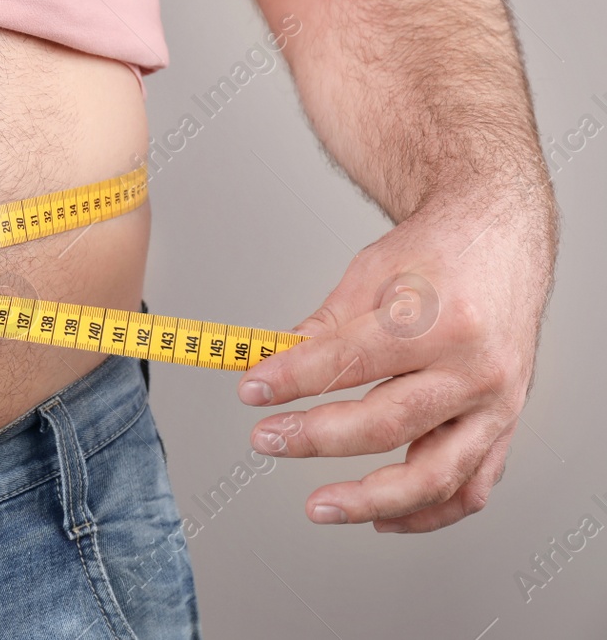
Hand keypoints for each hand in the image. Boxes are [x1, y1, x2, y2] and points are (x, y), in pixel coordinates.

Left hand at [237, 191, 554, 532]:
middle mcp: (476, 369)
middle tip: (266, 439)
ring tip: (319, 506)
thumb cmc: (438, 252)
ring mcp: (497, 405)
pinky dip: (427, 512)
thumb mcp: (371, 271)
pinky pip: (470, 488)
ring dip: (371, 500)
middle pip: (389, 423)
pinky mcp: (504, 426)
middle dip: (316, 438)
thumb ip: (325, 327)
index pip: (351, 361)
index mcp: (440, 321)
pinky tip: (382, 516)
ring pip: (436, 475)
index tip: (251, 388)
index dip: (292, 379)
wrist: (500, 239)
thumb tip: (276, 365)